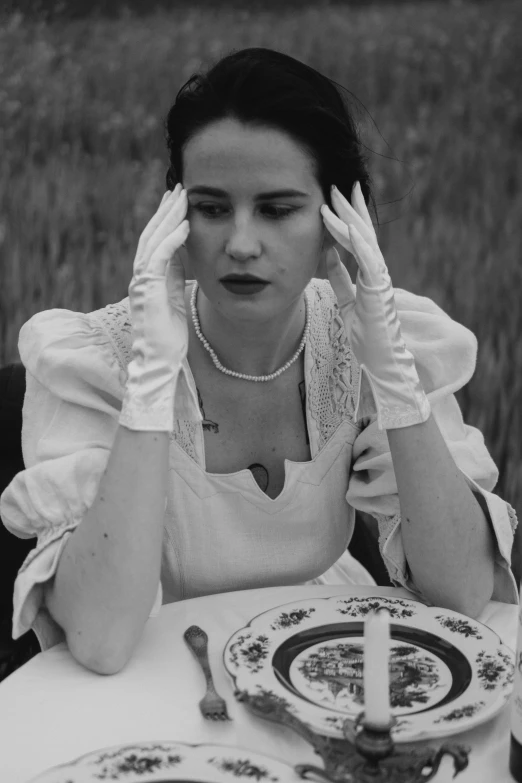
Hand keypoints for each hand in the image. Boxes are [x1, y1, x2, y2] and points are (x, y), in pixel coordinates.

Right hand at [120, 184, 194, 431]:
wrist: (158, 363)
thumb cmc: (168, 339)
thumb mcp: (174, 300)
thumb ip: (174, 277)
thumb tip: (182, 256)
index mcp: (148, 279)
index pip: (155, 242)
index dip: (166, 220)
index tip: (179, 202)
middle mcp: (141, 276)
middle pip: (151, 234)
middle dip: (166, 211)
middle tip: (179, 188)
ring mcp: (141, 282)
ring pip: (152, 240)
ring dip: (168, 217)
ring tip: (182, 197)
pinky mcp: (148, 290)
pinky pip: (159, 257)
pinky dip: (172, 239)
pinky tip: (185, 224)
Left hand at [320, 182, 430, 429]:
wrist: (382, 361)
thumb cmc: (367, 336)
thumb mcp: (347, 300)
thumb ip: (340, 278)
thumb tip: (327, 255)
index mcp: (370, 274)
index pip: (359, 239)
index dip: (348, 217)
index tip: (337, 198)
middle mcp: (377, 272)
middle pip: (363, 233)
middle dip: (350, 208)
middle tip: (336, 186)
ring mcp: (379, 280)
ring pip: (364, 242)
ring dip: (349, 219)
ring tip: (337, 199)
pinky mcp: (378, 291)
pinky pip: (368, 263)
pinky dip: (358, 245)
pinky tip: (349, 228)